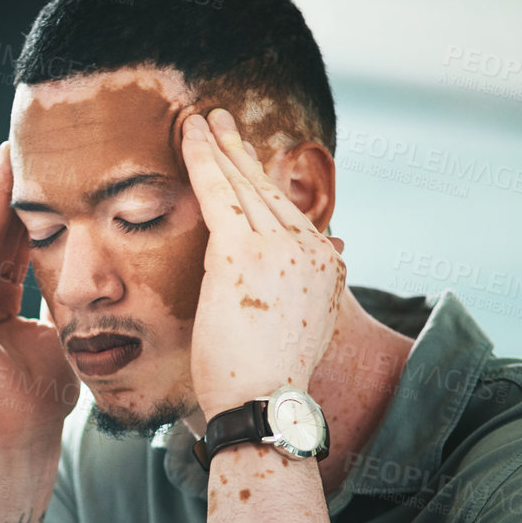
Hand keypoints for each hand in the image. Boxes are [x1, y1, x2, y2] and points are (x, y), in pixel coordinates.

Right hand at [0, 142, 79, 454]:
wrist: (27, 434)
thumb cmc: (49, 392)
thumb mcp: (64, 327)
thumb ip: (65, 292)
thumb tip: (101, 259)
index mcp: (0, 303)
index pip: (14, 245)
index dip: (29, 209)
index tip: (46, 169)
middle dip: (6, 194)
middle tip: (18, 147)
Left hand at [179, 108, 345, 419]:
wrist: (264, 402)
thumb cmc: (269, 381)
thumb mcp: (302, 328)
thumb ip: (308, 289)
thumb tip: (332, 260)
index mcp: (326, 266)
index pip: (288, 213)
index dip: (262, 182)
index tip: (247, 160)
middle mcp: (310, 249)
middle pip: (268, 190)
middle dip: (241, 152)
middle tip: (221, 120)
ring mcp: (279, 248)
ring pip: (243, 185)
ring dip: (219, 146)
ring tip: (200, 120)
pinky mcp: (242, 252)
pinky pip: (219, 193)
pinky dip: (203, 158)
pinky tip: (189, 134)